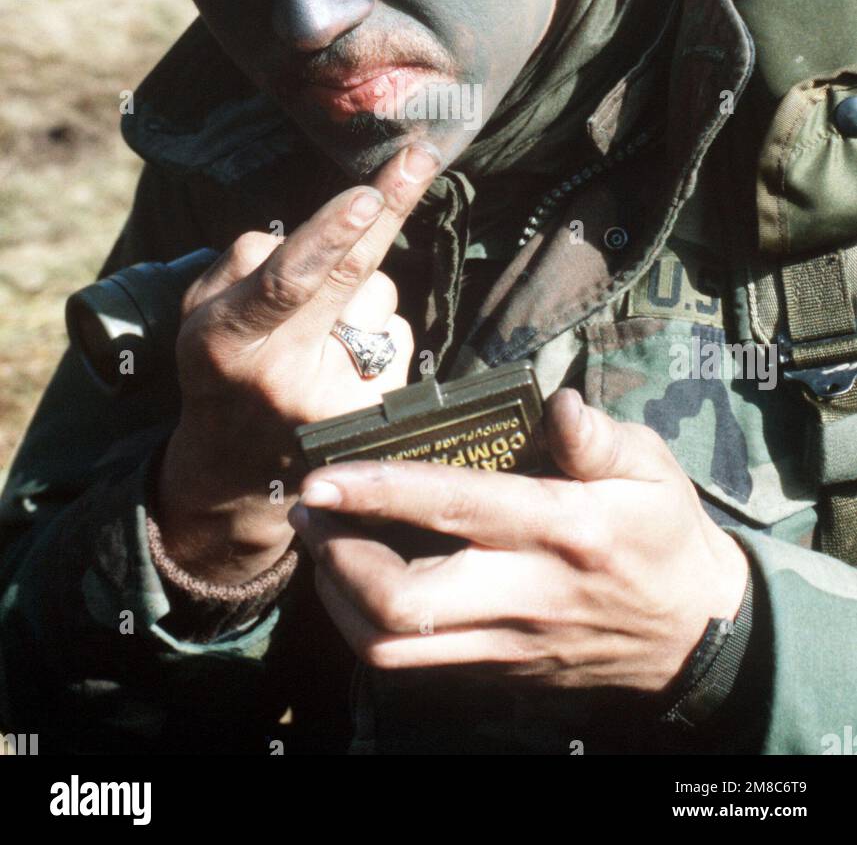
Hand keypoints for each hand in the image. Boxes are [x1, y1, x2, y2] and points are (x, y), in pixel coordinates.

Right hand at [154, 141, 439, 582]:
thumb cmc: (221, 364)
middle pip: (351, 280)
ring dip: (361, 295)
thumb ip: (247, 263)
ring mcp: (338, 403)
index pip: (287, 283)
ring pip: (378, 300)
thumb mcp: (201, 312)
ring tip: (320, 334)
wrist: (238, 469)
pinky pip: (397, 332)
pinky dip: (376, 330)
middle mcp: (284, 378)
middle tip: (420, 155)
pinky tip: (345, 358)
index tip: (366, 195)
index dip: (329, 237)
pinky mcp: (377, 415)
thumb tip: (327, 228)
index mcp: (227, 343)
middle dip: (388, 209)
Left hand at [289, 389, 749, 694]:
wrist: (698, 637)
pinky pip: (415, 665)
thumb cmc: (665, 536)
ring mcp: (507, 643)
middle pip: (402, 601)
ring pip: (395, 647)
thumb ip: (599, 437)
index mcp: (559, 529)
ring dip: (339, 599)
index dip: (377, 493)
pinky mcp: (498, 673)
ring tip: (323, 546)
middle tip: (310, 511)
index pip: (452, 509)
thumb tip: (557, 403)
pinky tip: (358, 585)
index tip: (321, 477)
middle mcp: (524, 593)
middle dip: (336, 557)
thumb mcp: (652, 469)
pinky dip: (370, 626)